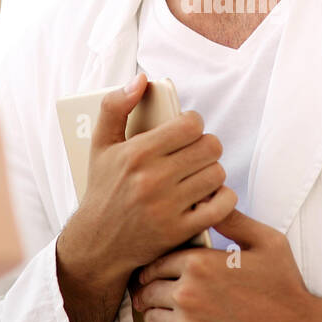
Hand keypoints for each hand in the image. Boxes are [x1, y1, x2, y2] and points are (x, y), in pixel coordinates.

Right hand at [56, 74, 236, 321]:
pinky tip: (212, 195)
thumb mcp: (100, 145)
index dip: (194, 124)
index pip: (191, 125)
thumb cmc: (102, 190)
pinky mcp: (179, 231)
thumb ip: (115, 106)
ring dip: (213, 172)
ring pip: (217, 174)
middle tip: (197, 152)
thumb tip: (141, 78)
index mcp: (137, 153)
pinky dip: (224, 198)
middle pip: (210, 147)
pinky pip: (222, 206)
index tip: (187, 131)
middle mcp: (152, 179)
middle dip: (207, 146)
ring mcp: (168, 207)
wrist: (96, 244)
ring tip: (200, 173)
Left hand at [131, 209, 321, 321]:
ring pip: (152, 315)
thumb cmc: (284, 287)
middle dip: (151, 285)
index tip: (160, 266)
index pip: (159, 259)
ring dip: (157, 310)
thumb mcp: (266, 242)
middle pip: (148, 287)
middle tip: (157, 285)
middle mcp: (188, 294)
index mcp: (200, 265)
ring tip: (169, 306)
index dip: (158, 262)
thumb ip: (232, 219)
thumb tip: (211, 197)